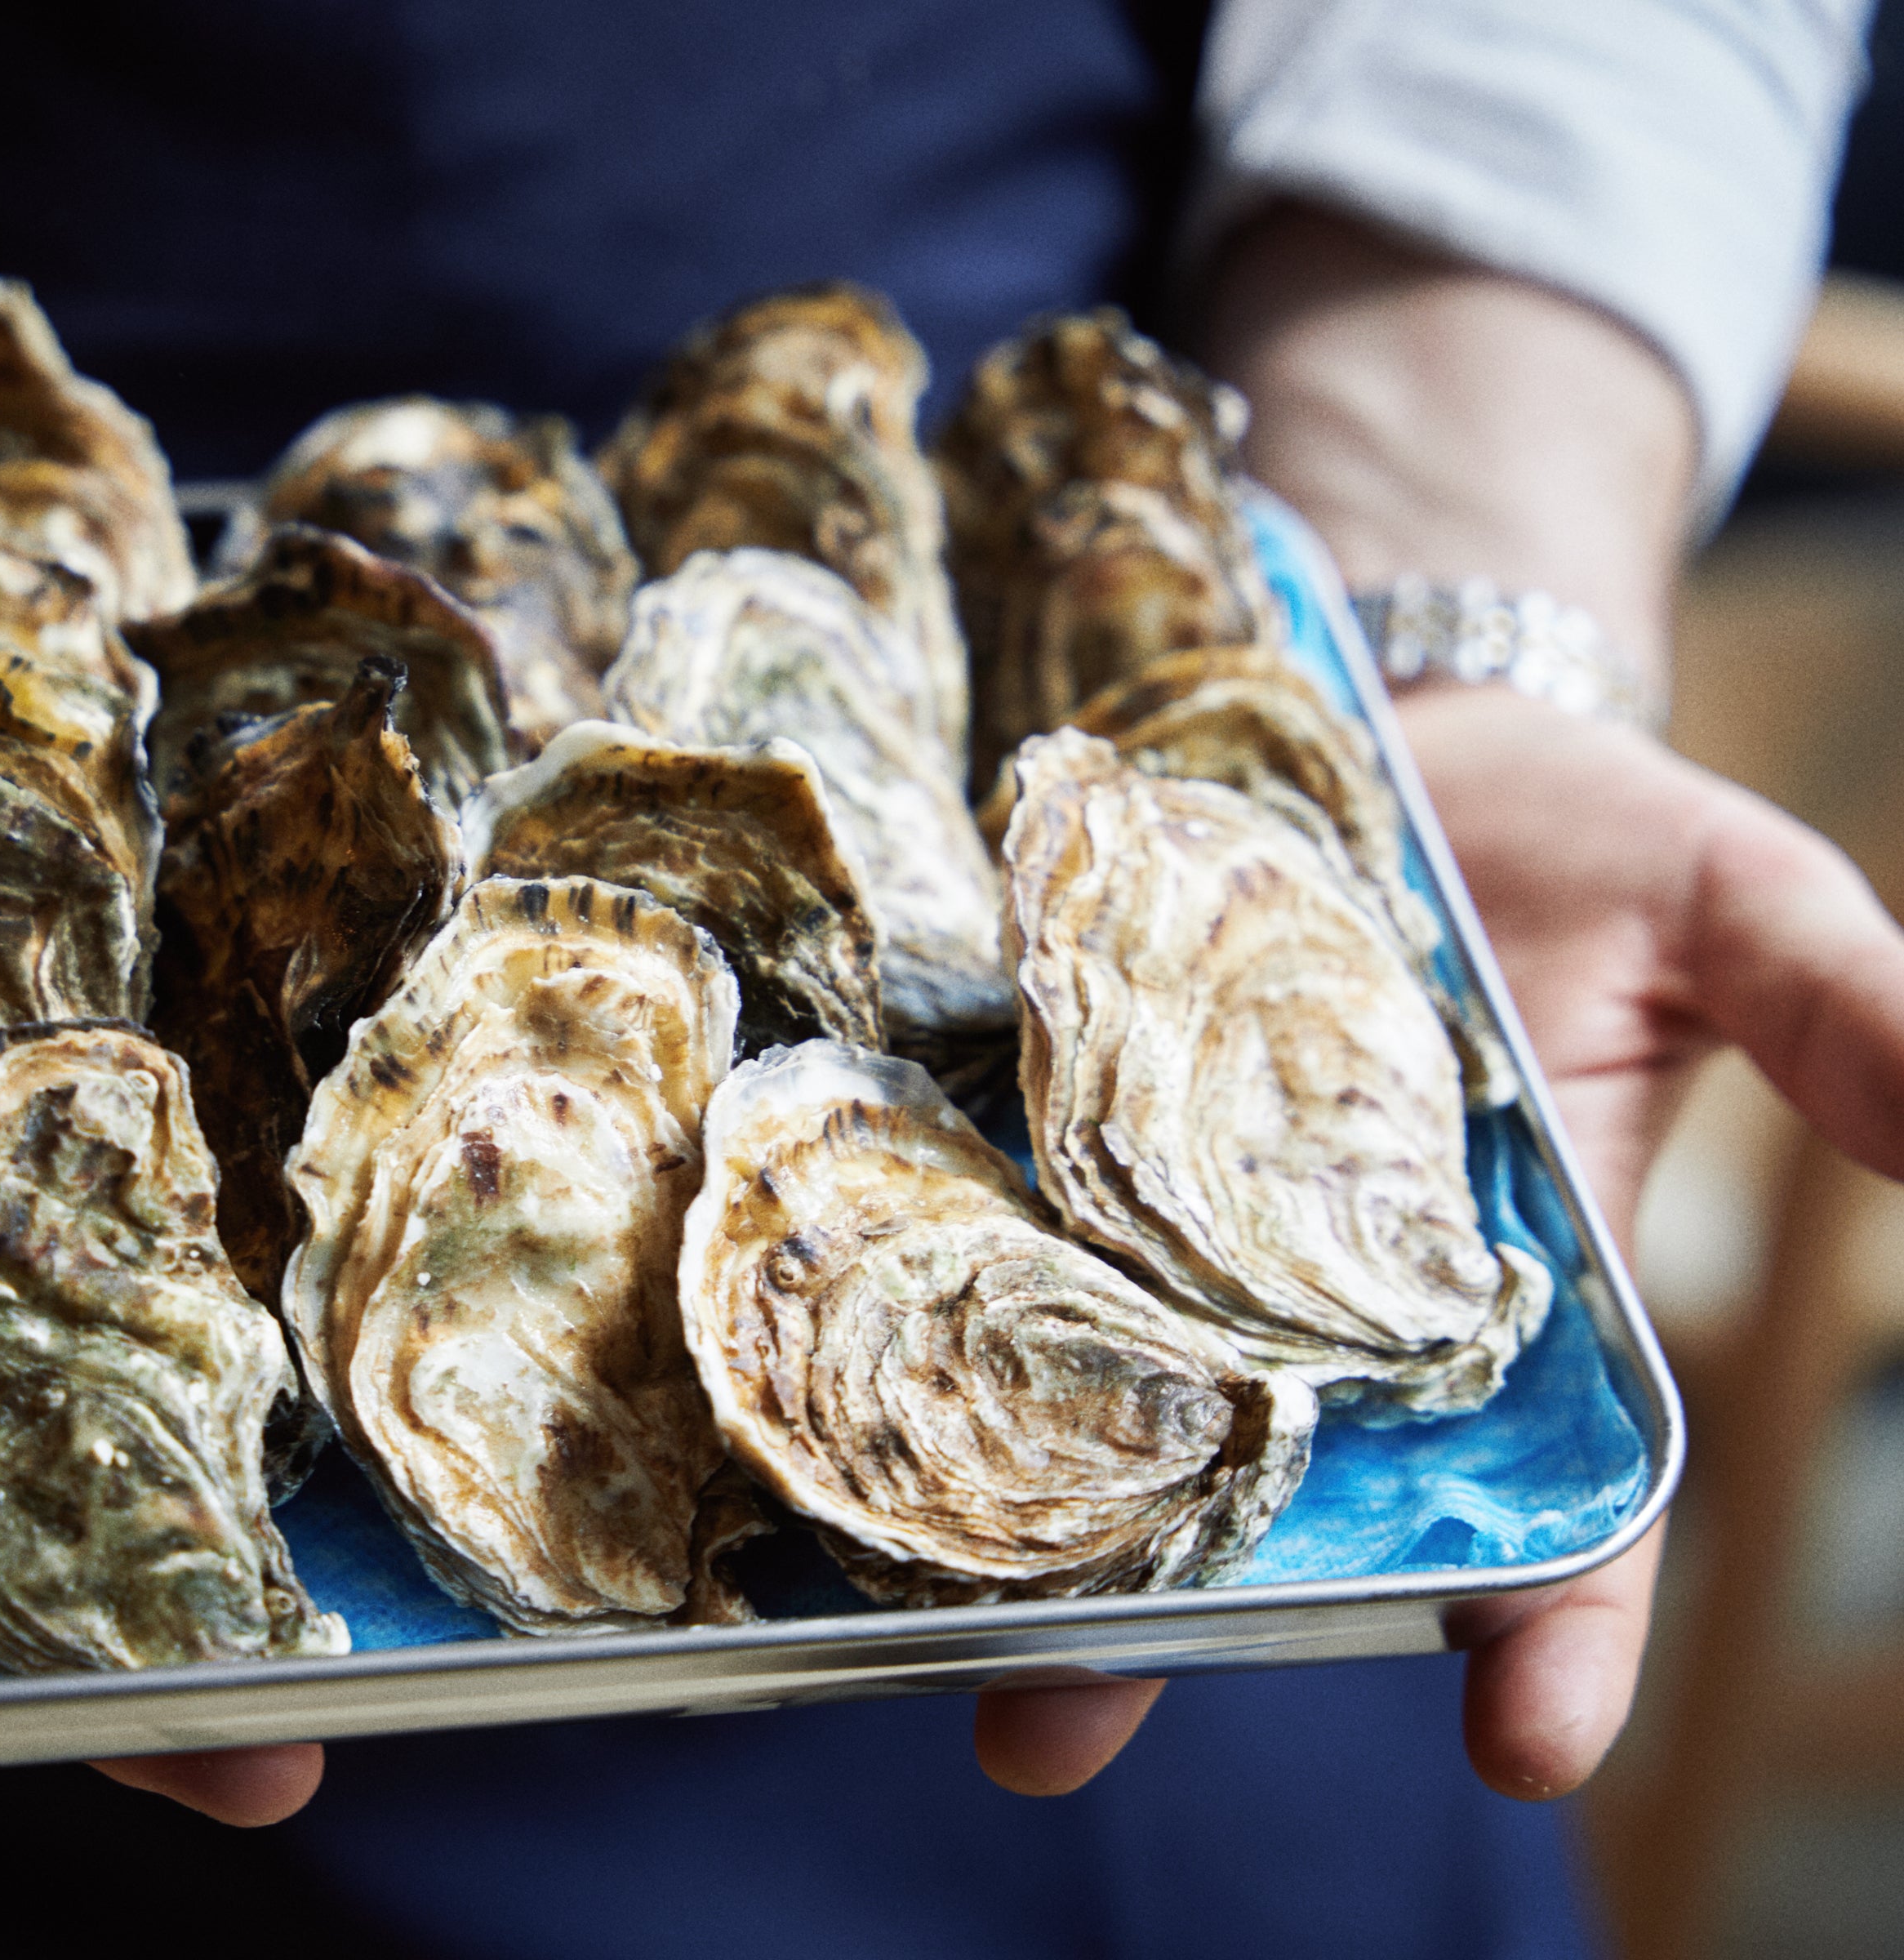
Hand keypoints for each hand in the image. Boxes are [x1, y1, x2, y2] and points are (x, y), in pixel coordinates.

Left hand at [977, 683, 1903, 1798]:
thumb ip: (1848, 1013)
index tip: (1526, 1739)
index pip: (1550, 1518)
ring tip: (917, 1650)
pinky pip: (973, 1262)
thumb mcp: (1724, 899)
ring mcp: (1161, 1237)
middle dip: (1175, 1634)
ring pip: (1088, 1423)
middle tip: (1052, 1734)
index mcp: (1505, 1308)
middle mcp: (1318, 1310)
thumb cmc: (1568, 833)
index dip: (1554, 1637)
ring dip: (1004, 1541)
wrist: (1371, 724)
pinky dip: (911, 1335)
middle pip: (1260, 1514)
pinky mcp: (1038, 1149)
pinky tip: (820, 1410)